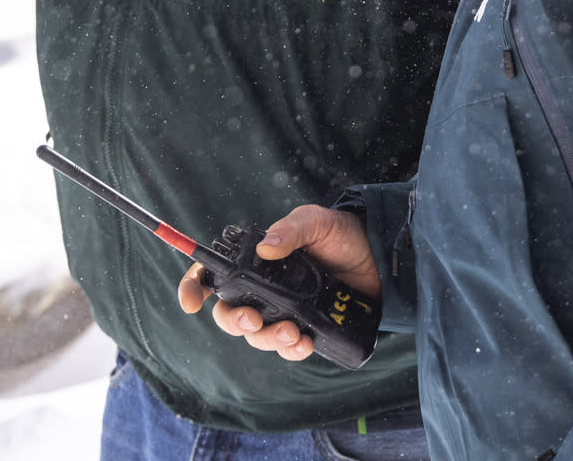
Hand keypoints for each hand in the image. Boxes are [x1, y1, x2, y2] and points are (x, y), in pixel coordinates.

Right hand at [177, 204, 380, 361]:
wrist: (381, 259)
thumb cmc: (343, 235)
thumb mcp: (317, 222)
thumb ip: (292, 229)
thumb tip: (266, 247)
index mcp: (257, 263)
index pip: (214, 276)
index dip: (194, 287)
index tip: (191, 302)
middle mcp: (265, 290)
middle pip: (229, 314)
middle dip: (233, 322)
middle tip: (253, 320)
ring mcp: (285, 312)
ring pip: (258, 337)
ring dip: (268, 339)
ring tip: (293, 332)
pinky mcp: (307, 329)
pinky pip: (288, 348)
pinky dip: (292, 350)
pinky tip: (305, 343)